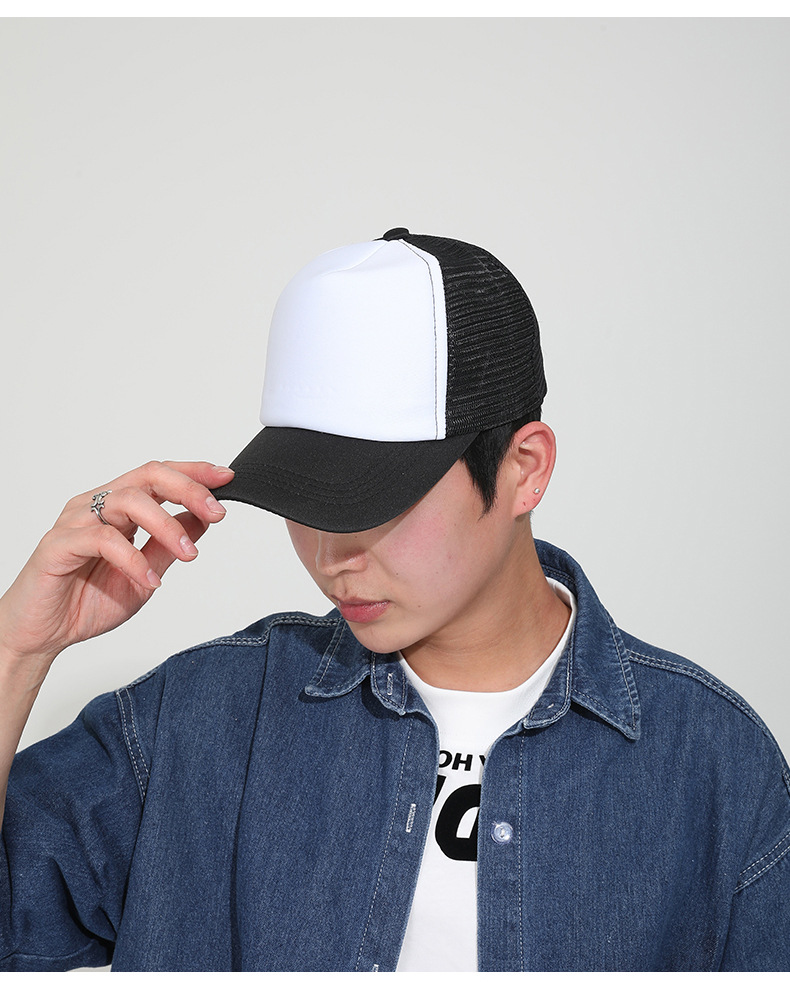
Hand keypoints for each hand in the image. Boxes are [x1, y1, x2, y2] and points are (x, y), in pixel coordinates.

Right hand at [0, 461, 234, 672]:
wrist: (43, 635)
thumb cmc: (86, 602)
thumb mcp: (147, 573)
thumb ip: (170, 545)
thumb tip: (204, 519)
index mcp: (117, 509)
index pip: (158, 476)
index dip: (193, 473)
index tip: (226, 479)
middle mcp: (96, 506)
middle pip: (147, 476)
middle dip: (188, 489)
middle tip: (217, 512)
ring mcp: (75, 522)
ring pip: (127, 501)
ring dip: (166, 525)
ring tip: (188, 554)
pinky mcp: (58, 545)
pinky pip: (102, 540)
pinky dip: (133, 559)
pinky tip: (151, 579)